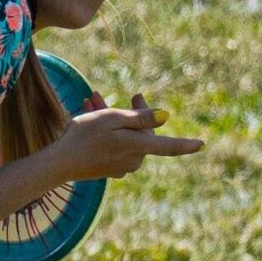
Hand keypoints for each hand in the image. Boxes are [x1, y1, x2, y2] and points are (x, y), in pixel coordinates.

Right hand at [47, 92, 202, 183]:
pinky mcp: (108, 168)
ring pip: (124, 136)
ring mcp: (121, 166)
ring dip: (110, 117)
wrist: (59, 163)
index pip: (169, 146)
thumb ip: (141, 118)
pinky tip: (88, 113)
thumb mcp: (114, 119)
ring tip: (91, 99)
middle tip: (106, 92)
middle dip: (127, 111)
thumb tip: (165, 116)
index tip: (202, 144)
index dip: (186, 145)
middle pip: (139, 132)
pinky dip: (105, 130)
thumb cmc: (85, 136)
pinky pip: (114, 146)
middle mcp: (134, 160)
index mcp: (138, 147)